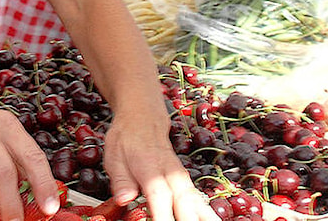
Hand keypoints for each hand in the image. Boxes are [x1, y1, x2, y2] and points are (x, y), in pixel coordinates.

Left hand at [102, 117, 218, 220]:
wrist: (143, 117)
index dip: (163, 217)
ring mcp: (182, 178)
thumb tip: (123, 199)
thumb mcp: (114, 156)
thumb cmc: (126, 138)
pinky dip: (206, 212)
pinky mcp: (187, 181)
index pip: (160, 197)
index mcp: (151, 169)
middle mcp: (171, 174)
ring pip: (197, 201)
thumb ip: (121, 180)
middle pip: (185, 203)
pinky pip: (199, 199)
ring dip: (204, 217)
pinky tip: (212, 220)